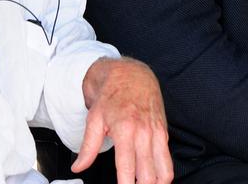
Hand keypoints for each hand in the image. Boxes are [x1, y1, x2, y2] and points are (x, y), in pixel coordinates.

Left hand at [73, 57, 172, 183]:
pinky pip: (168, 160)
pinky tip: (153, 178)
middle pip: (148, 176)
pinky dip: (163, 174)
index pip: (127, 170)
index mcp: (125, 130)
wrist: (132, 74)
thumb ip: (88, 147)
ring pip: (164, 172)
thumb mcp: (94, 118)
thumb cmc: (112, 94)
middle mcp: (144, 133)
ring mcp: (157, 133)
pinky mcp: (164, 132)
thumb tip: (79, 167)